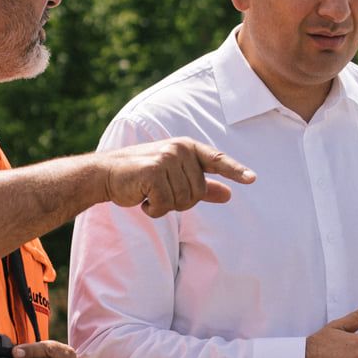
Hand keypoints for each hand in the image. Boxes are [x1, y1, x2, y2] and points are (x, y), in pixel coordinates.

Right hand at [101, 139, 254, 216]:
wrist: (105, 174)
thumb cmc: (140, 176)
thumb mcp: (173, 178)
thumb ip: (203, 186)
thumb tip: (229, 195)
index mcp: (187, 147)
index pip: (217, 160)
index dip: (235, 170)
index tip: (252, 179)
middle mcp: (180, 149)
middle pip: (197, 192)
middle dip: (179, 202)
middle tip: (158, 194)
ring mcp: (167, 157)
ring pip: (183, 200)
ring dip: (164, 206)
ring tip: (149, 193)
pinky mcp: (154, 171)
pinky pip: (165, 204)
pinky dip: (154, 209)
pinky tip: (142, 199)